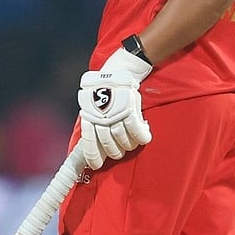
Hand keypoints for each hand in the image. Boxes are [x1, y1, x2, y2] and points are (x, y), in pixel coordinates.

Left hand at [76, 48, 152, 169]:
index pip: (89, 143)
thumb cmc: (106, 88)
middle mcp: (100, 117)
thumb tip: (94, 144)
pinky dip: (141, 136)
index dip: (92, 157)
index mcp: (89, 116)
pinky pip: (136, 131)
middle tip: (119, 151)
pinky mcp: (129, 109)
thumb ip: (94, 121)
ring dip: (129, 145)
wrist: (120, 69)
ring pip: (123, 140)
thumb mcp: (94, 104)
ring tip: (130, 142)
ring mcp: (115, 114)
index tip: (95, 166)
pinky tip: (145, 136)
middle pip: (108, 145)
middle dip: (115, 152)